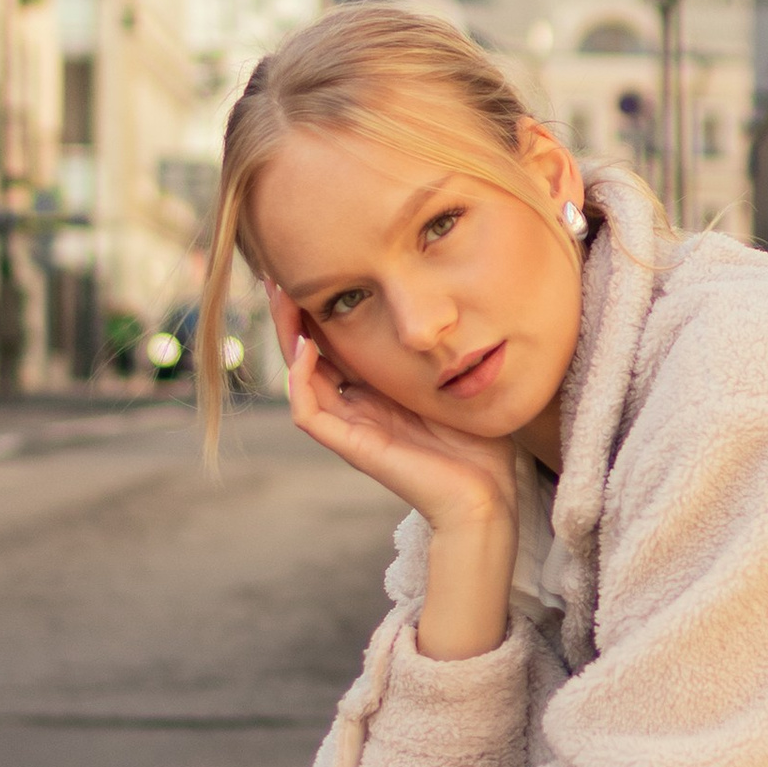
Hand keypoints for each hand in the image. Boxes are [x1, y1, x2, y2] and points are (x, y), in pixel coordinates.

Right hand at [273, 297, 516, 539]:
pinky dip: (299, 379)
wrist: (488, 498)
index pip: (334, 344)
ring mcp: (351, 428)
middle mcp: (357, 407)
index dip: (319, 309)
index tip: (312, 268)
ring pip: (299, 378)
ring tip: (283, 296)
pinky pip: (307, 411)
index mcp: (378, 392)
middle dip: (292, 315)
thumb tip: (441, 304)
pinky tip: (307, 344)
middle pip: (308, 355)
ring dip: (286, 336)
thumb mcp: (455, 379)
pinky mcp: (352, 447)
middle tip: (279, 275)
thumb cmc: (480, 443)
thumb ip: (438, 350)